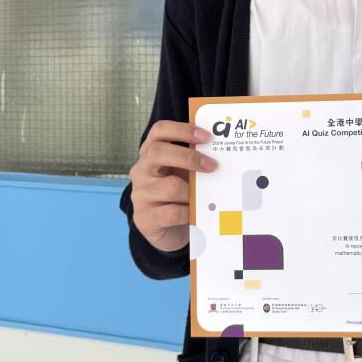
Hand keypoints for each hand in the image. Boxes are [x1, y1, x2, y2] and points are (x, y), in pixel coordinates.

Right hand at [128, 120, 217, 252]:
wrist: (170, 232)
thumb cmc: (180, 196)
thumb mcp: (186, 174)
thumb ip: (195, 161)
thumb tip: (222, 150)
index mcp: (151, 154)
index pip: (159, 131)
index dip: (182, 130)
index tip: (207, 136)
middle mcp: (141, 171)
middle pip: (157, 152)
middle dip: (188, 157)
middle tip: (212, 166)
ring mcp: (140, 195)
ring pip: (170, 187)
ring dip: (193, 192)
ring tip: (205, 197)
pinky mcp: (145, 219)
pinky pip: (173, 212)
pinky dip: (190, 213)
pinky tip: (197, 214)